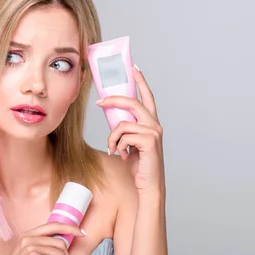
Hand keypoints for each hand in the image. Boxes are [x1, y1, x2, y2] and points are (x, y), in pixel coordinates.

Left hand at [96, 64, 164, 198]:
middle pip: (132, 102)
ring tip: (114, 149)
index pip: (147, 97)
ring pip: (122, 123)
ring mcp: (153, 132)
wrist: (148, 186)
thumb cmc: (138, 166)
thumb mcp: (129, 143)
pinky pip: (123, 136)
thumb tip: (111, 115)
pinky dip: (118, 146)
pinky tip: (122, 155)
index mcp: (151, 123)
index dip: (141, 81)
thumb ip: (125, 129)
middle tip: (99, 102)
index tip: (133, 68)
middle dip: (113, 100)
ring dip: (112, 138)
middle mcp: (155, 125)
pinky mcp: (149, 141)